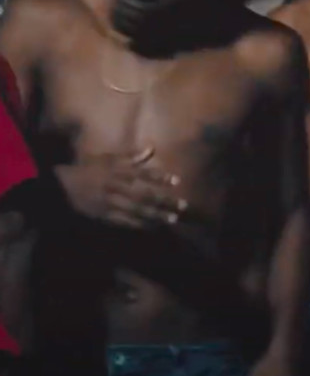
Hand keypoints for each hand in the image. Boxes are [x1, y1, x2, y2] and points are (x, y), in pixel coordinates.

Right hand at [61, 147, 187, 228]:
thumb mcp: (107, 158)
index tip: (177, 181)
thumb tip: (152, 148)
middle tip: (183, 205)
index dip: (160, 177)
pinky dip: (139, 224)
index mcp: (117, 171)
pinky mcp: (104, 215)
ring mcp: (110, 202)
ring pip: (136, 210)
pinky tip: (152, 227)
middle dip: (164, 200)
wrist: (60, 187)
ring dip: (156, 215)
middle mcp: (116, 186)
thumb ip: (131, 156)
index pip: (143, 173)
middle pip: (144, 194)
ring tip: (172, 219)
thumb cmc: (87, 170)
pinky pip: (124, 221)